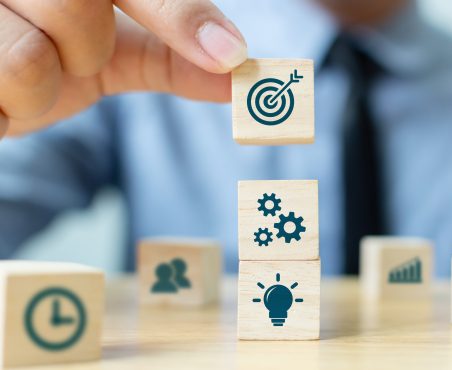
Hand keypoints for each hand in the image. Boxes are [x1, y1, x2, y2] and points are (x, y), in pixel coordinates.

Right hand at [0, 0, 247, 136]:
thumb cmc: (56, 53)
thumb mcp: (119, 51)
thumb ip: (174, 56)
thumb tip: (237, 77)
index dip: (181, 16)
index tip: (229, 56)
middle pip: (78, 10)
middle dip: (85, 51)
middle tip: (64, 53)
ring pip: (32, 60)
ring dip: (42, 86)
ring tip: (25, 70)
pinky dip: (8, 105)